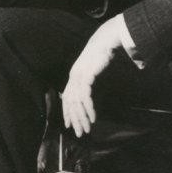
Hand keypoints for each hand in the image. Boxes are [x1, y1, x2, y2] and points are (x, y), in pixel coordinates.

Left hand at [62, 17, 122, 136]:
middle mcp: (74, 76)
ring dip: (82, 118)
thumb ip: (89, 80)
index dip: (67, 112)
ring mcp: (79, 76)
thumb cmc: (101, 53)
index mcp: (74, 75)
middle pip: (71, 103)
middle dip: (75, 120)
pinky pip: (85, 97)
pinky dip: (89, 108)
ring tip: (87, 129)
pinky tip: (93, 117)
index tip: (69, 125)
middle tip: (80, 133)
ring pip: (77, 103)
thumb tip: (89, 91)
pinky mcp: (86, 75)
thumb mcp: (92, 68)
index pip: (66, 98)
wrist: (104, 40)